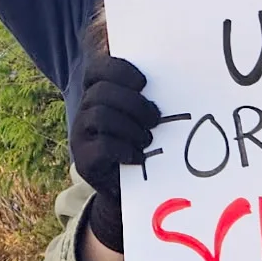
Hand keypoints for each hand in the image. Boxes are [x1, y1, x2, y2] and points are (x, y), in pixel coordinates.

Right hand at [71, 55, 160, 251]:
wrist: (133, 192)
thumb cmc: (144, 145)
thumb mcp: (145, 116)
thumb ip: (149, 94)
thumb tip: (180, 72)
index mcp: (98, 93)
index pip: (97, 69)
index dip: (118, 70)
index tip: (144, 82)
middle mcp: (85, 110)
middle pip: (102, 91)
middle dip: (134, 103)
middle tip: (156, 118)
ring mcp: (81, 135)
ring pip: (100, 115)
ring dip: (131, 127)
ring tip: (148, 140)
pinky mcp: (84, 160)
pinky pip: (102, 146)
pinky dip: (125, 149)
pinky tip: (138, 157)